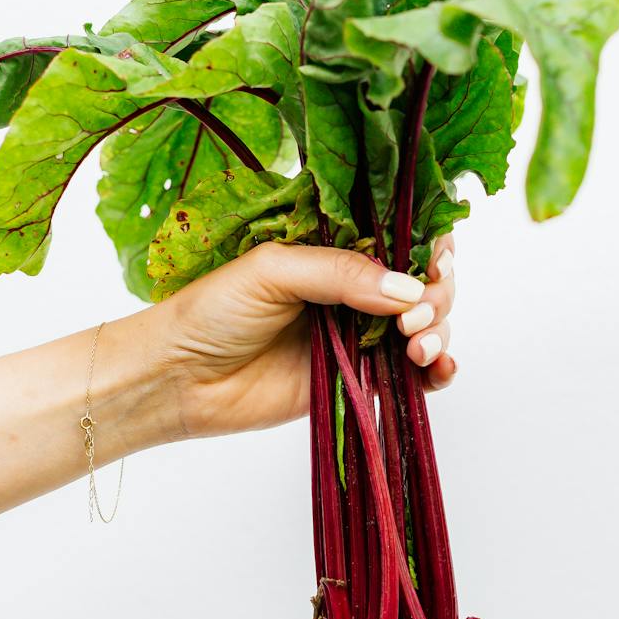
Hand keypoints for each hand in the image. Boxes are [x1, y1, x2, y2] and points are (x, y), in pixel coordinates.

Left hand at [149, 238, 459, 437]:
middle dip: (436, 296)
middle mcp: (355, 289)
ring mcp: (360, 335)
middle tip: (414, 318)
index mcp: (335, 249)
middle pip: (424, 283)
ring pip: (426, 328)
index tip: (437, 263)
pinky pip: (411, 376)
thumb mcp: (272, 271)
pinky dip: (435, 373)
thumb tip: (408, 291)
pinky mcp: (358, 380)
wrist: (180, 378)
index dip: (430, 247)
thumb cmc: (212, 311)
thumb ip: (340, 273)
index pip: (401, 238)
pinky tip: (438, 371)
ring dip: (437, 333)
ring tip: (416, 347)